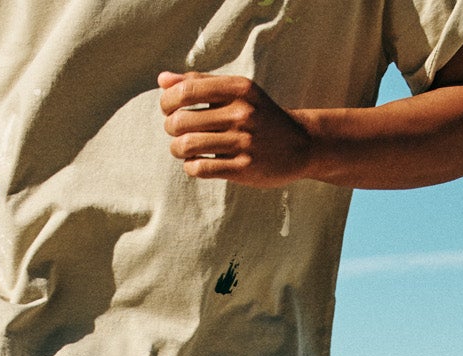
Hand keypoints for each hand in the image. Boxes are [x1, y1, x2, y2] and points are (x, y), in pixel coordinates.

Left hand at [157, 71, 314, 187]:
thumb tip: (161, 80)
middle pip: (181, 121)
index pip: (186, 91)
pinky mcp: (244, 169)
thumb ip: (200, 82)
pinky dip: (190, 166)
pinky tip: (196, 162)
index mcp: (239, 88)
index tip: (169, 108)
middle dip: (170, 127)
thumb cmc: (259, 115)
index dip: (167, 101)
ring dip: (177, 149)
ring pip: (186, 146)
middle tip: (177, 130)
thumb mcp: (237, 92)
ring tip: (182, 148)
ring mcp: (244, 142)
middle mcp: (243, 113)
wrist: (300, 145)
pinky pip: (199, 168)